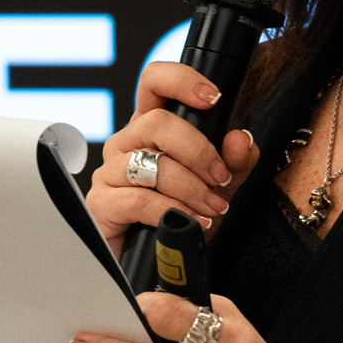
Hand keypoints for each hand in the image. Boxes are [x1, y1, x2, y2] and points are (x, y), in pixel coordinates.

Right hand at [86, 63, 261, 253]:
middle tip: (220, 178)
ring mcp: (110, 172)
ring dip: (191, 187)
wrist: (158, 262)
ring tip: (212, 208)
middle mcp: (127, 143)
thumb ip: (235, 162)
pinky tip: (194, 222)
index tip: (213, 98)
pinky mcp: (101, 203)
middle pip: (157, 122)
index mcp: (151, 129)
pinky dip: (173, 210)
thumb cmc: (180, 216)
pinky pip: (139, 199)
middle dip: (198, 151)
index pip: (154, 83)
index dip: (181, 80)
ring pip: (152, 164)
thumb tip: (240, 139)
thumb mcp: (218, 186)